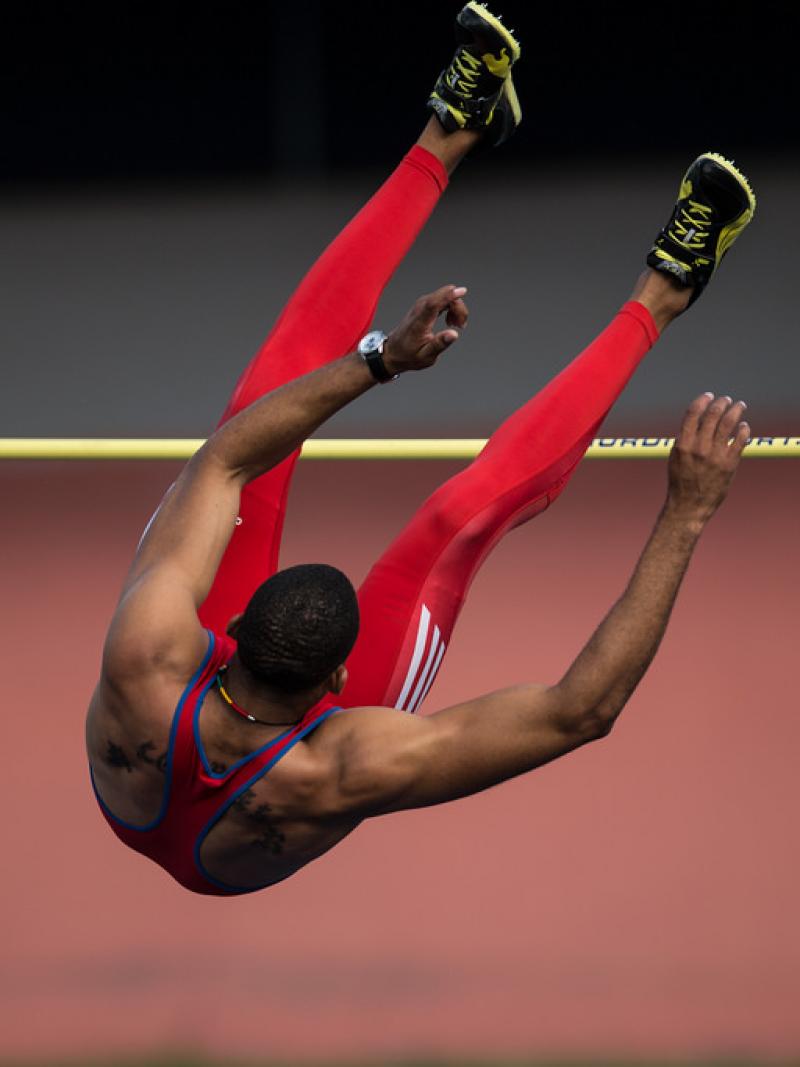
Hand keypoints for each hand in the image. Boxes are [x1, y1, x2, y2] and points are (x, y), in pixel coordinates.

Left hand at [382, 285, 468, 374]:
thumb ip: (440, 344)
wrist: (394, 351)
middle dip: (459, 308)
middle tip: (460, 326)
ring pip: (445, 295)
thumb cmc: (409, 355)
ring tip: (455, 325)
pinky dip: (450, 307)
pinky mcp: (424, 304)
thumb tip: (454, 334)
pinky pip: (442, 299)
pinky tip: (449, 321)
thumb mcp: (426, 356)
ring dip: (456, 308)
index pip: (435, 303)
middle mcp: (420, 309)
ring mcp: (421, 304)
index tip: (462, 291)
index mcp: (420, 322)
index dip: (449, 296)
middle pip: (444, 296)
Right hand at [666, 393, 749, 527]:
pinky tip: (743, 427)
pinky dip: (743, 429)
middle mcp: (699, 448)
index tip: (709, 396)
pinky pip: (740, 440)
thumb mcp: (676, 457)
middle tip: (727, 400)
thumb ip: (685, 439)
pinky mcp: (729, 464)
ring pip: (729, 423)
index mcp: (683, 444)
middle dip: (722, 403)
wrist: (689, 506)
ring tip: (740, 406)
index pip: (693, 413)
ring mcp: (715, 455)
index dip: (703, 400)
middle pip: (713, 415)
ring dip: (736, 410)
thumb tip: (697, 420)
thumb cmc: (681, 482)